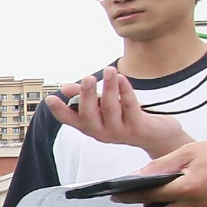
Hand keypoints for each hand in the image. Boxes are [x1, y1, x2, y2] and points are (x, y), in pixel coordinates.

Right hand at [48, 69, 190, 157]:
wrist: (157, 136)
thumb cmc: (126, 118)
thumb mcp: (103, 107)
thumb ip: (86, 98)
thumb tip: (65, 88)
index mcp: (91, 127)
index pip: (70, 120)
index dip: (59, 111)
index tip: (49, 98)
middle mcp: (102, 132)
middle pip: (89, 115)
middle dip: (87, 96)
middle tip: (87, 78)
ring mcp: (119, 131)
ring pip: (110, 109)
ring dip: (108, 88)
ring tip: (109, 70)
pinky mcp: (137, 127)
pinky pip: (130, 107)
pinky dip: (125, 91)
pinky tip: (122, 78)